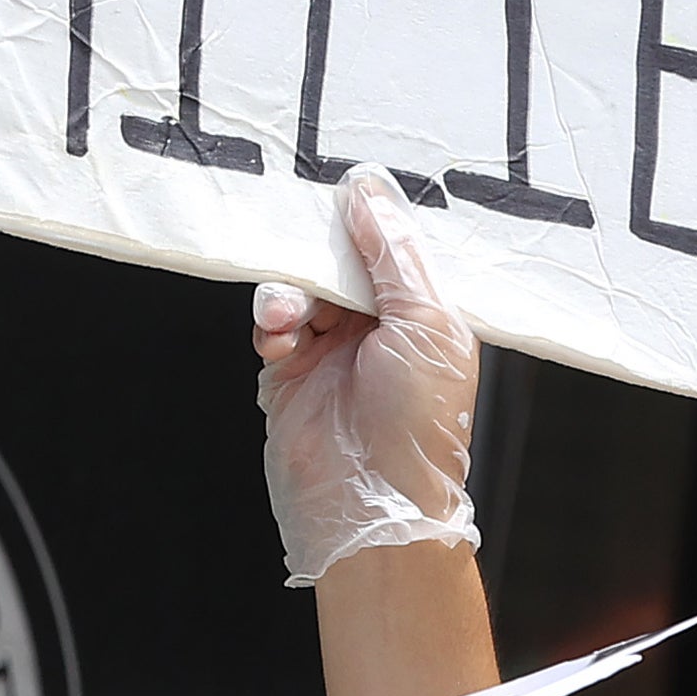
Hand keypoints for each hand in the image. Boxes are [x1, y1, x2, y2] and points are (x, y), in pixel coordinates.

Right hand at [247, 172, 480, 588]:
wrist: (371, 502)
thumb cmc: (417, 427)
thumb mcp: (425, 321)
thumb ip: (393, 254)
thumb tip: (370, 194)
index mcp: (424, 313)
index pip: (392, 248)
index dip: (368, 222)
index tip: (345, 194)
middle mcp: (379, 329)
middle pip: (339, 262)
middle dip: (320, 254)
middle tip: (308, 247)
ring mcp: (333, 352)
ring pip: (300, 290)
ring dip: (290, 294)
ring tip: (291, 318)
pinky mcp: (290, 374)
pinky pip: (272, 326)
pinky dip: (271, 325)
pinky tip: (281, 340)